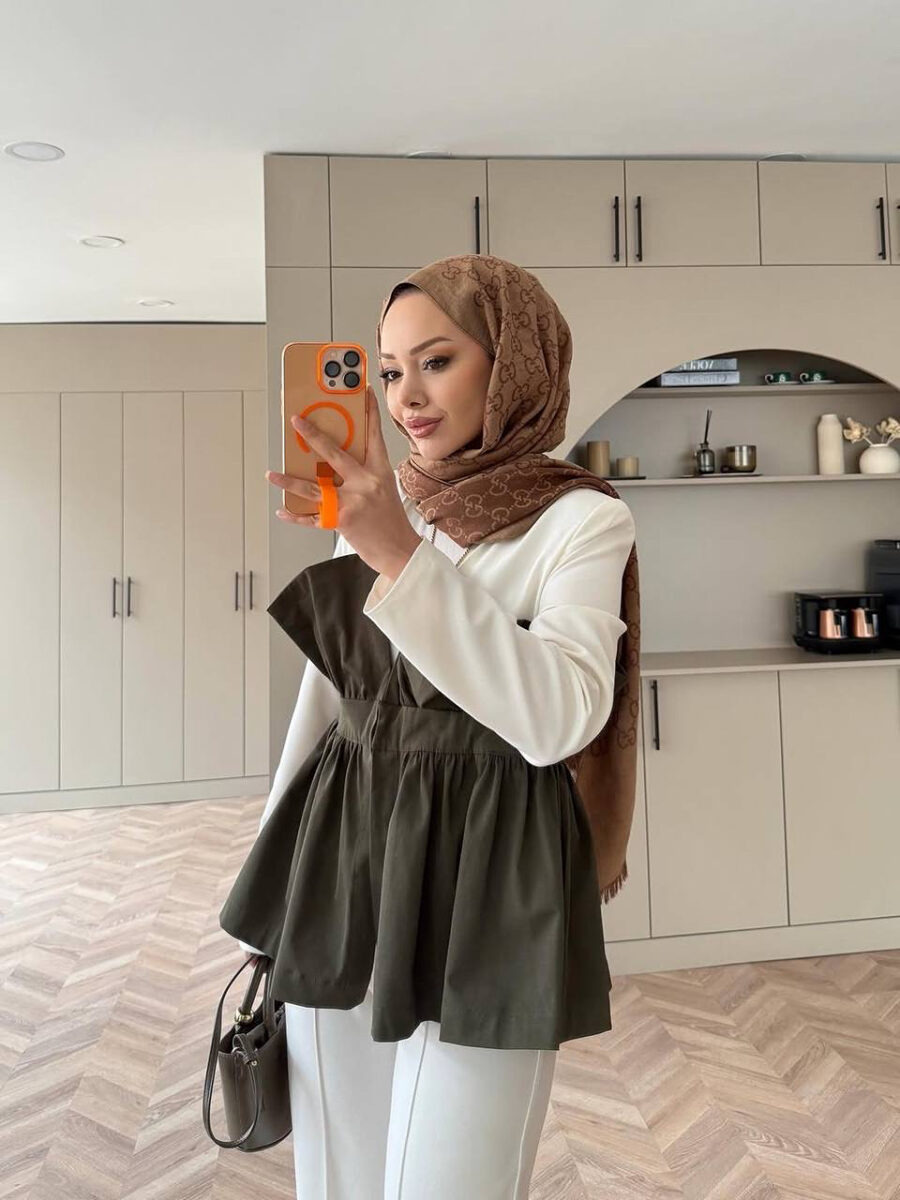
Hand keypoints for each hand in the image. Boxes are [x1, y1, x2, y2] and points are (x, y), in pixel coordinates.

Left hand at [266, 384, 421, 580]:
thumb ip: (364, 474)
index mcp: (379, 473)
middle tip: (296, 421)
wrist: (399, 553)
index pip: (374, 436)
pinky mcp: (341, 521)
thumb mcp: (384, 490)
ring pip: (313, 487)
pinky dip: (295, 515)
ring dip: (289, 481)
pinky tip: (282, 509)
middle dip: (313, 436)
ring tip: (272, 474)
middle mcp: (365, 484)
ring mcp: (352, 502)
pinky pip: (311, 517)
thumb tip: (333, 463)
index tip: (364, 392)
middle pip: (334, 454)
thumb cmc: (391, 522)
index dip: (369, 413)